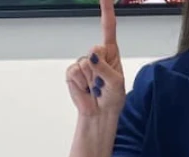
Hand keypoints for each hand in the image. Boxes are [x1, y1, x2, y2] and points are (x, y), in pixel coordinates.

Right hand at [67, 0, 125, 117]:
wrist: (100, 114)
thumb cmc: (112, 98)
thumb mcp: (116, 83)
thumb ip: (105, 68)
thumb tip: (92, 55)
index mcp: (111, 53)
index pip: (108, 27)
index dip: (106, 10)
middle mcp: (97, 55)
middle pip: (95, 49)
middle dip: (100, 67)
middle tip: (103, 83)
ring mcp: (84, 63)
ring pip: (85, 63)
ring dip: (92, 79)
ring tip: (96, 88)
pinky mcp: (73, 73)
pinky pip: (75, 72)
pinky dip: (81, 84)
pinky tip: (86, 89)